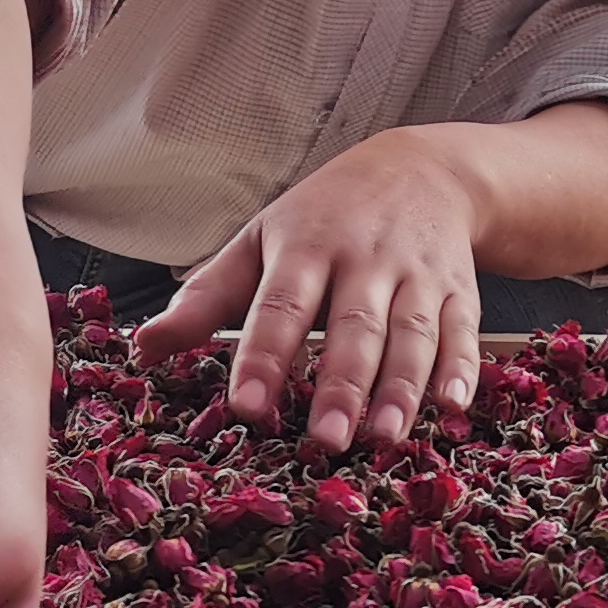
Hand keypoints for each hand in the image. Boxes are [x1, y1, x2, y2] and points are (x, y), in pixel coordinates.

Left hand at [132, 126, 482, 450]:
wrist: (424, 169)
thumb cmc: (327, 215)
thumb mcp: (261, 240)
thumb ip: (206, 297)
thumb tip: (143, 348)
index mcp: (306, 247)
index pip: (280, 305)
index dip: (264, 356)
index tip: (249, 405)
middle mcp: (364, 261)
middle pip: (353, 327)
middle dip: (341, 384)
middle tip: (326, 438)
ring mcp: (418, 276)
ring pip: (412, 335)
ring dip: (401, 387)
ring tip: (385, 435)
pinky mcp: (461, 290)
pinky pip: (463, 332)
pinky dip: (462, 370)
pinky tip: (454, 405)